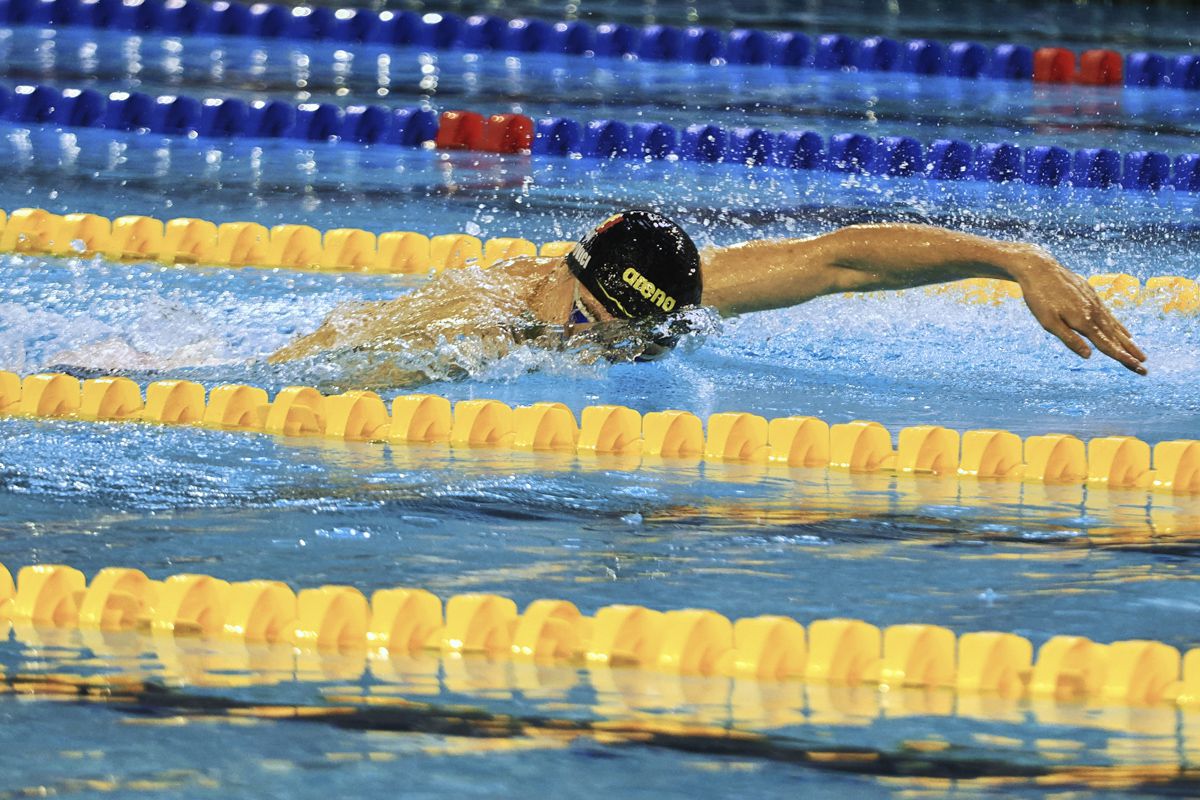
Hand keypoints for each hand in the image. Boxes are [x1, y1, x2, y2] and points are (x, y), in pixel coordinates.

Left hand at [1017, 253, 1146, 374]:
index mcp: (1084, 322)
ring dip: (1128, 342)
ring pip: (1115, 327)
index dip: (1124, 359)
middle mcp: (1094, 312)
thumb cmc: (1040, 298)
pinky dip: (1120, 327)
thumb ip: (1070, 339)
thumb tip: (1089, 356)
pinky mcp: (1092, 296)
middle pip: (1116, 338)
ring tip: (1140, 354)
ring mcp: (1095, 303)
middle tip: (1146, 368)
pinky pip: (1110, 316)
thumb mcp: (1048, 322)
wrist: (1040, 267)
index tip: (1140, 369)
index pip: (1108, 346)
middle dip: (1131, 354)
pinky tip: (1125, 333)